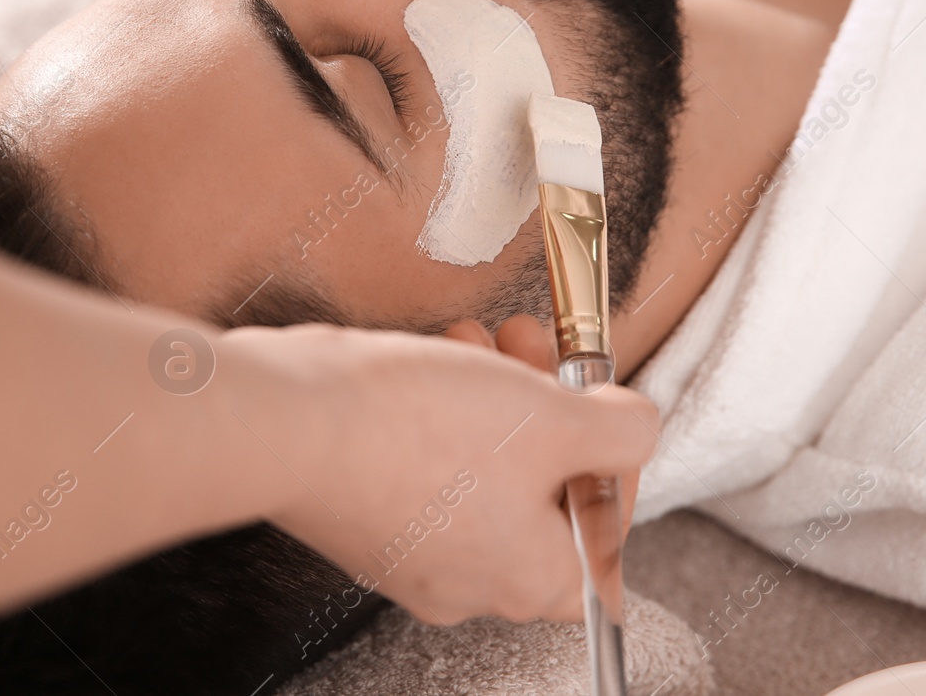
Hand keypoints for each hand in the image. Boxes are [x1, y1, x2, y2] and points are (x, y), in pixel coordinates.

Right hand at [219, 325, 659, 625]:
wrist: (288, 423)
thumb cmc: (422, 430)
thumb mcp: (552, 416)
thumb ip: (620, 431)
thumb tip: (638, 431)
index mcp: (529, 580)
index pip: (605, 554)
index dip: (612, 476)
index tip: (600, 418)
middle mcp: (472, 584)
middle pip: (541, 499)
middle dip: (546, 411)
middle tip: (538, 353)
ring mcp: (411, 556)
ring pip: (484, 471)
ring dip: (495, 396)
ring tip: (481, 340)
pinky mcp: (365, 518)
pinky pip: (426, 468)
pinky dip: (441, 413)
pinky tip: (438, 357)